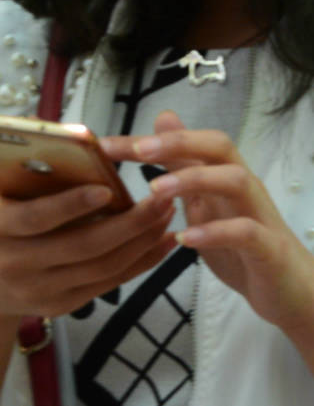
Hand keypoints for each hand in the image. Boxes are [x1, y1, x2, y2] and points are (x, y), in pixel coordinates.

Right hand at [0, 184, 175, 317]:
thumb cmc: (2, 212)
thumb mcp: (3, 188)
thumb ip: (31, 168)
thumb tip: (78, 138)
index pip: (34, 218)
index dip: (71, 205)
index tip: (106, 189)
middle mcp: (14, 264)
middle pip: (82, 246)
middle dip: (131, 222)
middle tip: (163, 195)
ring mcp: (36, 291)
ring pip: (103, 267)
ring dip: (143, 239)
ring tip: (168, 210)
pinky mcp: (58, 305)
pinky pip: (108, 283)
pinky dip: (142, 262)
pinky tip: (164, 240)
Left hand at [103, 112, 313, 334]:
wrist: (291, 290)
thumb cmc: (245, 250)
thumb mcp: (208, 207)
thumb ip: (186, 170)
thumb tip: (163, 125)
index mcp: (226, 179)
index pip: (194, 144)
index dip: (153, 141)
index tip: (107, 145)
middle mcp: (245, 189)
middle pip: (221, 147)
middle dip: (179, 142)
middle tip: (138, 150)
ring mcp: (259, 215)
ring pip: (236, 180)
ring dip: (196, 180)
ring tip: (156, 191)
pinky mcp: (268, 248)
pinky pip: (245, 232)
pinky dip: (216, 232)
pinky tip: (185, 239)